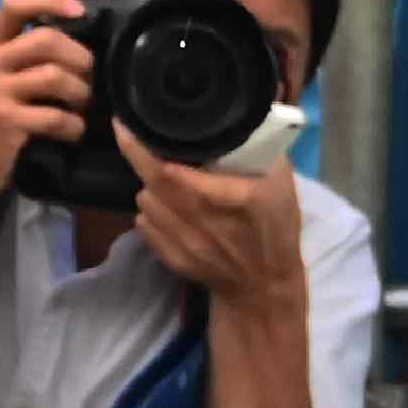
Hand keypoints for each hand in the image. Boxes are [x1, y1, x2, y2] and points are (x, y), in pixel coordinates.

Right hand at [0, 0, 102, 214]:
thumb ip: (25, 49)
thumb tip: (64, 5)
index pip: (14, 4)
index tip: (80, 10)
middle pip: (47, 39)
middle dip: (80, 57)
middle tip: (91, 78)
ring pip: (54, 76)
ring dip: (81, 94)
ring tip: (83, 108)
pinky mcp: (3, 122)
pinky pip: (54, 116)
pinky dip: (72, 126)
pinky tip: (72, 132)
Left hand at [124, 143, 307, 311]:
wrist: (263, 286)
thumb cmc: (275, 227)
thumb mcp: (282, 184)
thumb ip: (259, 151)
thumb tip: (233, 121)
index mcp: (238, 198)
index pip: (185, 176)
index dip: (157, 152)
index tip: (139, 126)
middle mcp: (206, 222)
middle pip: (156, 183)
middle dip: (136, 153)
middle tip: (125, 129)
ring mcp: (186, 243)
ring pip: (146, 202)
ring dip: (148, 183)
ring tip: (159, 172)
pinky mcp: (173, 258)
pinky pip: (144, 225)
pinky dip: (149, 209)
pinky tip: (163, 203)